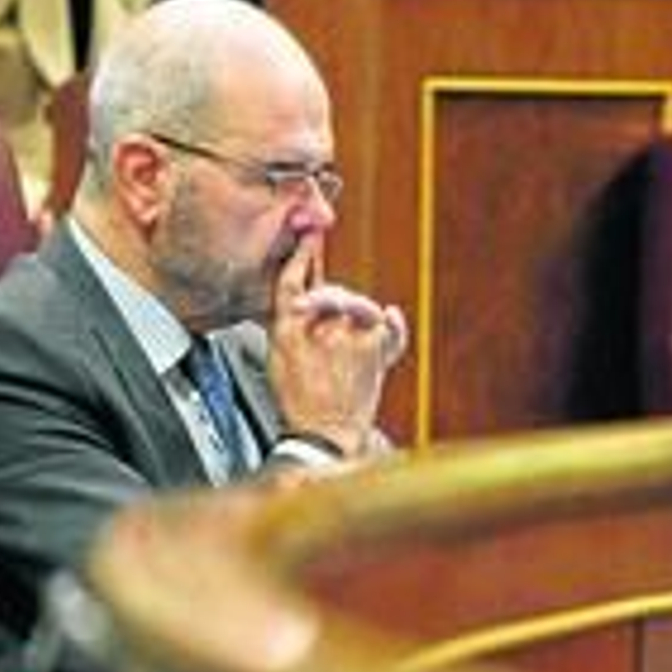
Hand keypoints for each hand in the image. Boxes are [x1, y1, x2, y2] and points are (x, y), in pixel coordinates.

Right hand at [267, 233, 407, 457]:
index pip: (291, 283)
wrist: (324, 437)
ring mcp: (347, 339)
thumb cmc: (301, 404)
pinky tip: (392, 315)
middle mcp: (317, 330)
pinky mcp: (373, 353)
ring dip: (358, 315)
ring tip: (354, 335)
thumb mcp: (278, 361)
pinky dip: (394, 326)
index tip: (310, 234)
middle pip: (330, 292)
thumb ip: (291, 326)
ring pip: (358, 308)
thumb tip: (303, 298)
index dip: (301, 255)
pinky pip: (388, 329)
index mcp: (286, 331)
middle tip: (331, 306)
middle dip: (334, 298)